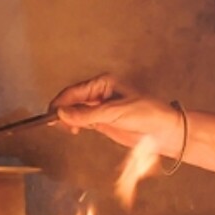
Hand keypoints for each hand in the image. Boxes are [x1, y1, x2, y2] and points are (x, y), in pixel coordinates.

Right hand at [49, 74, 180, 150]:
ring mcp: (101, 107)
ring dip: (67, 119)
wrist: (164, 131)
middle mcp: (100, 93)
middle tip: (54, 125)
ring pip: (75, 111)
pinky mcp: (103, 121)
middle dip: (62, 111)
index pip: (74, 91)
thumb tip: (61, 113)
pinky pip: (83, 121)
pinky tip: (72, 130)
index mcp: (103, 83)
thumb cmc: (147, 114)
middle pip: (72, 100)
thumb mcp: (115, 112)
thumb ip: (87, 114)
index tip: (50, 115)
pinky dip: (75, 125)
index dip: (60, 102)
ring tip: (65, 129)